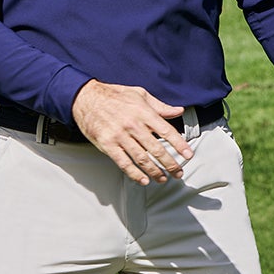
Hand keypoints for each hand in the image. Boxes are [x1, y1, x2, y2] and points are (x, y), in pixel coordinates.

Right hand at [70, 79, 195, 184]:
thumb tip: (178, 111)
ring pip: (142, 159)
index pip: (166, 131)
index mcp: (143, 112)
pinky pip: (123, 163)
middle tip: (178, 172)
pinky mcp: (107, 145)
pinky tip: (143, 180)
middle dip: (170, 163)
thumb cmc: (113, 95)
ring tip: (163, 178)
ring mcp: (119, 136)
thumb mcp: (139, 94)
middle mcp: (133, 125)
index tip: (188, 155)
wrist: (86, 98)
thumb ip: (160, 106)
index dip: (179, 145)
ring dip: (155, 171)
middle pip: (156, 149)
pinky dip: (134, 174)